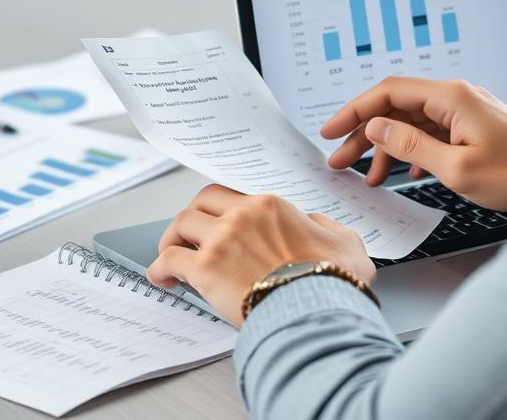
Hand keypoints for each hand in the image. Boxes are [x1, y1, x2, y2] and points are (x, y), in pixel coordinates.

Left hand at [147, 184, 375, 326]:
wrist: (318, 312)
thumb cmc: (333, 281)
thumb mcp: (346, 243)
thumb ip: (326, 227)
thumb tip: (315, 224)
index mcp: (270, 206)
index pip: (231, 194)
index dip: (219, 209)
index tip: (215, 222)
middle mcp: (241, 216)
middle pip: (200, 202)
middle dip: (192, 219)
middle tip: (191, 237)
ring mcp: (221, 240)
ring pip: (180, 224)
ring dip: (172, 240)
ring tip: (173, 257)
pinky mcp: (205, 269)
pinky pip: (168, 259)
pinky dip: (160, 268)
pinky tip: (164, 279)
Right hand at [321, 78, 506, 211]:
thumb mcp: (458, 168)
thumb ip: (411, 147)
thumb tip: (376, 128)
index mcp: (450, 98)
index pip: (388, 93)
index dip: (354, 111)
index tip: (330, 131)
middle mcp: (455, 97)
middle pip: (395, 108)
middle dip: (363, 133)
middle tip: (338, 160)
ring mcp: (464, 111)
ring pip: (410, 123)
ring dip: (385, 147)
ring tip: (366, 176)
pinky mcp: (472, 126)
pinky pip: (430, 133)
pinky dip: (411, 151)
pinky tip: (404, 174)